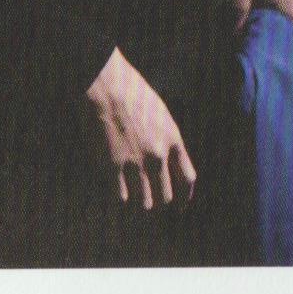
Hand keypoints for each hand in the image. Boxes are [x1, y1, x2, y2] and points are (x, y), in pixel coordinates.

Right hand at [83, 47, 196, 209]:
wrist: (105, 86)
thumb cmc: (131, 93)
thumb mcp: (160, 114)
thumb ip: (168, 139)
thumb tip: (168, 162)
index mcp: (172, 140)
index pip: (187, 180)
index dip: (184, 198)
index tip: (179, 207)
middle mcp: (157, 156)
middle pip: (166, 197)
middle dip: (160, 203)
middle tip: (153, 203)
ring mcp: (135, 163)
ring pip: (145, 202)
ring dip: (141, 203)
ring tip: (136, 200)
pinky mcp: (113, 167)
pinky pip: (122, 197)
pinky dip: (122, 198)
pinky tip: (119, 193)